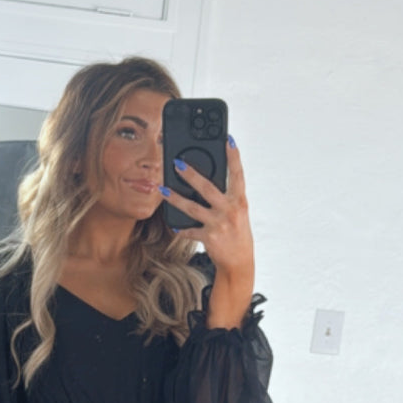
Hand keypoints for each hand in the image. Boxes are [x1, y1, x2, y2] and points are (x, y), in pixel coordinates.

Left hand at [161, 138, 253, 277]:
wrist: (239, 262)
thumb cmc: (237, 233)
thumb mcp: (238, 212)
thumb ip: (226, 196)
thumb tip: (206, 181)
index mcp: (239, 200)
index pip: (238, 174)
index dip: (234, 156)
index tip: (228, 140)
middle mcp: (230, 210)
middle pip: (207, 188)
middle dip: (191, 175)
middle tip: (177, 163)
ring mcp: (219, 224)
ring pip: (192, 208)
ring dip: (175, 198)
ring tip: (162, 190)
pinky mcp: (209, 238)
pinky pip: (190, 231)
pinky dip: (181, 229)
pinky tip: (174, 226)